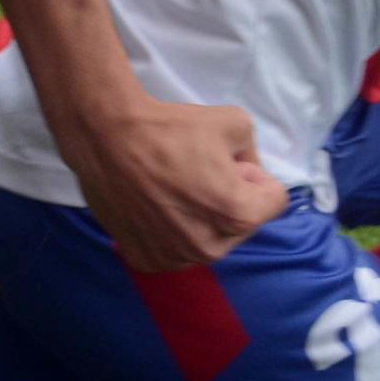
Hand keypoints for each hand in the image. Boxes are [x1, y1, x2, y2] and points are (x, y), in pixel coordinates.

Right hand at [63, 98, 287, 272]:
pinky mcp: (145, 259)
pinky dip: (168, 232)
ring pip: (206, 239)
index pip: (274, 199)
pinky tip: (152, 205)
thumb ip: (253, 150)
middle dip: (228, 198)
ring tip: (170, 187)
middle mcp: (210, 248)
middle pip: (240, 223)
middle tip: (195, 170)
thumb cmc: (168, 128)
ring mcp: (175, 258)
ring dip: (199, 219)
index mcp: (237, 215)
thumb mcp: (233, 121)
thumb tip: (245, 169)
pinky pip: (173, 251)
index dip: (253, 173)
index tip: (225, 159)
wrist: (105, 136)